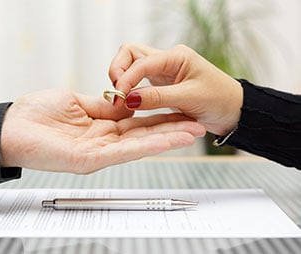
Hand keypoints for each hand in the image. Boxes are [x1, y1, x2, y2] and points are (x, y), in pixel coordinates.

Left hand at [0, 89, 204, 172]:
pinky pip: (126, 151)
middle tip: (197, 125)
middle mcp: (103, 141)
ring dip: (168, 138)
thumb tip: (124, 102)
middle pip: (144, 134)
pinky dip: (150, 144)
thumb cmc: (35, 114)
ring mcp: (99, 152)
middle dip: (172, 129)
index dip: (159, 117)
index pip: (137, 122)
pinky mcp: (92, 159)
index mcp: (100, 126)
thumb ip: (103, 105)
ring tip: (193, 132)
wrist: (9, 128)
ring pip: (141, 144)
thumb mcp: (75, 101)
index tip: (179, 111)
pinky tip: (170, 139)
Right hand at [109, 44, 242, 135]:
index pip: (140, 61)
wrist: (233, 111)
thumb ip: (157, 97)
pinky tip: (129, 100)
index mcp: (176, 57)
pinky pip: (139, 81)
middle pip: (131, 53)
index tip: (119, 96)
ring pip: (132, 66)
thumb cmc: (220, 100)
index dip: (126, 78)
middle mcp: (167, 60)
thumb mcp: (189, 98)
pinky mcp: (161, 84)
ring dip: (122, 79)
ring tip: (120, 98)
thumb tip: (128, 98)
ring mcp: (163, 72)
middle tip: (115, 92)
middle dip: (118, 70)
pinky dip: (130, 88)